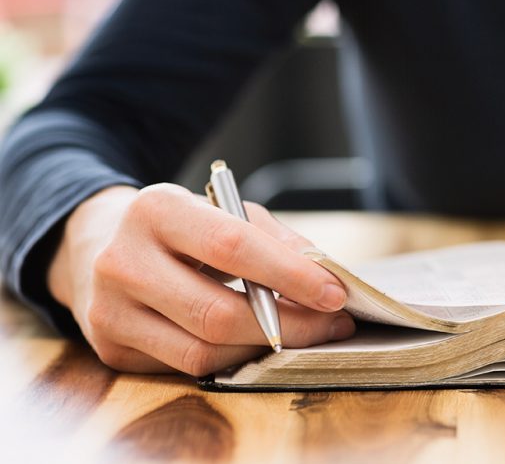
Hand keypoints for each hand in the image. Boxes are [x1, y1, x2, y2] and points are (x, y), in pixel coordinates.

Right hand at [46, 183, 355, 374]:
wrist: (99, 244)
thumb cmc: (182, 228)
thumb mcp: (224, 211)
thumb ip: (275, 238)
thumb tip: (324, 276)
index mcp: (156, 210)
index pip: (232, 246)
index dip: (289, 274)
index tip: (335, 292)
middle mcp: (123, 260)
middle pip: (216, 311)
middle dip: (288, 324)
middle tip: (332, 324)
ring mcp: (110, 309)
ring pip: (202, 350)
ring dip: (265, 347)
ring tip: (304, 334)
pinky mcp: (111, 347)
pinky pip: (187, 366)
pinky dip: (234, 357)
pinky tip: (259, 343)